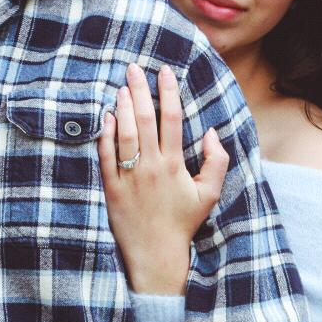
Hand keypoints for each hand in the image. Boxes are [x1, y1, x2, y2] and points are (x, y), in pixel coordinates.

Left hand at [97, 62, 228, 293]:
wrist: (157, 254)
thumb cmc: (184, 223)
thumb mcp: (209, 194)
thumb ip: (216, 161)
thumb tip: (210, 132)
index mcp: (174, 165)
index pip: (172, 120)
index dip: (168, 93)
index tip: (164, 71)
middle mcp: (151, 167)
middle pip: (145, 120)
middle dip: (140, 90)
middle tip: (134, 68)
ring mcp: (129, 177)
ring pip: (124, 134)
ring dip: (123, 108)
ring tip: (121, 87)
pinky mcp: (112, 188)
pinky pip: (106, 156)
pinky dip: (106, 135)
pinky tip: (107, 117)